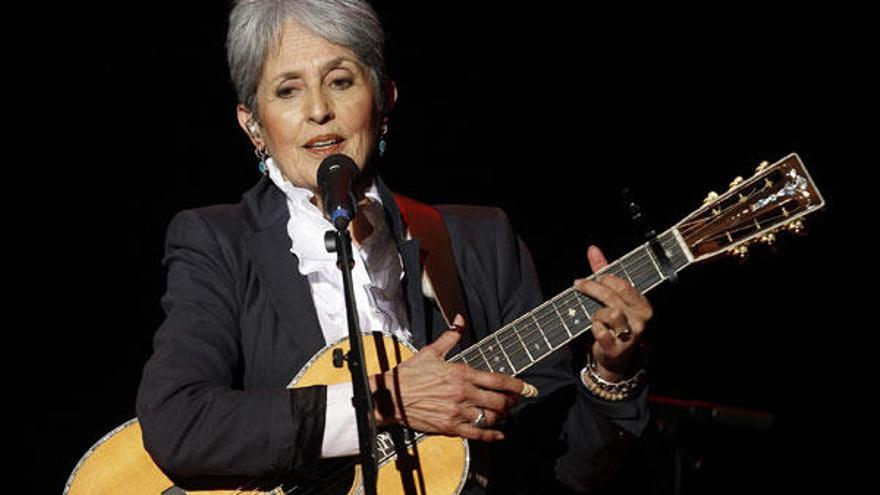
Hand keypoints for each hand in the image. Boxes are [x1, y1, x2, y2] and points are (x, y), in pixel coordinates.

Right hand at [370, 315, 524, 441]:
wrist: (390, 397)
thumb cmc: (409, 374)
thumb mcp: (431, 352)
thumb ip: (450, 337)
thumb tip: (460, 320)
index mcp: (461, 373)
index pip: (497, 380)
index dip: (517, 385)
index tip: (527, 388)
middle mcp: (463, 393)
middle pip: (499, 401)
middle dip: (512, 402)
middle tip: (516, 401)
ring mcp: (457, 412)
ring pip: (490, 417)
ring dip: (502, 417)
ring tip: (504, 414)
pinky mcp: (449, 427)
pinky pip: (476, 434)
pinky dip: (491, 435)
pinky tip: (499, 434)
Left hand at [574, 245, 652, 380]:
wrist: (615, 359)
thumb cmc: (613, 324)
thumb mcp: (611, 297)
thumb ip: (603, 272)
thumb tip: (593, 249)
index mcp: (643, 305)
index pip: (624, 285)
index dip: (604, 279)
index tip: (590, 278)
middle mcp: (641, 320)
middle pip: (613, 297)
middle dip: (592, 288)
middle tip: (578, 285)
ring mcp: (631, 336)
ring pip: (608, 313)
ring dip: (595, 313)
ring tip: (593, 317)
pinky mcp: (617, 349)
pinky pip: (600, 331)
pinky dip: (593, 328)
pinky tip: (594, 330)